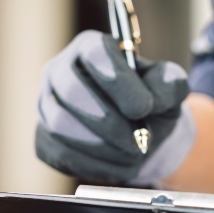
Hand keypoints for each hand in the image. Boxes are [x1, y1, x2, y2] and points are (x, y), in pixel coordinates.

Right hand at [36, 30, 194, 185]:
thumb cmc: (150, 101)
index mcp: (91, 47)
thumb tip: (154, 101)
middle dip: (109, 122)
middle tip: (138, 141)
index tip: (143, 108)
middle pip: (71, 91)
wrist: (137, 133)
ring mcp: (46, 105)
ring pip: (62, 126)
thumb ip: (170, 84)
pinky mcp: (43, 139)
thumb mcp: (170, 87)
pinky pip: (61, 154)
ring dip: (104, 147)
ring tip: (133, 152)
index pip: (95, 53)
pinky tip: (118, 162)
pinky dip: (96, 165)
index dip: (118, 81)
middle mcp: (60, 71)